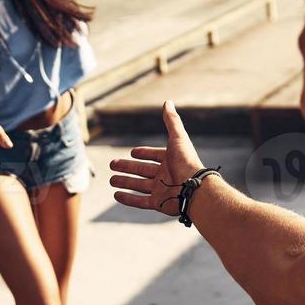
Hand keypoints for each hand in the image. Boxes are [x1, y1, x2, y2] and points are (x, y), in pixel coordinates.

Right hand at [109, 101, 206, 216]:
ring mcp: (161, 190)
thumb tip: (167, 102)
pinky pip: (140, 201)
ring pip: (138, 185)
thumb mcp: (178, 137)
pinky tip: (116, 195)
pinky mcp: (158, 203)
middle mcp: (165, 174)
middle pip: (142, 170)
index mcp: (170, 160)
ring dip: (124, 182)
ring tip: (111, 180)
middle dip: (127, 167)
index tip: (132, 152)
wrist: (194, 188)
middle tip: (112, 164)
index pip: (154, 155)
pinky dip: (128, 199)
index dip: (144, 153)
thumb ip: (172, 121)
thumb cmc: (187, 162)